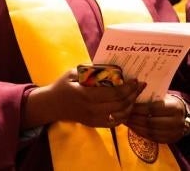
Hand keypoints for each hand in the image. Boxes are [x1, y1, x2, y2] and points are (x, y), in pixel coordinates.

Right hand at [23, 69, 142, 128]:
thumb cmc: (62, 86)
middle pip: (120, 104)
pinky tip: (127, 106)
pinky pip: (116, 122)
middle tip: (140, 86)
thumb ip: (91, 71)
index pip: (113, 93)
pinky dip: (125, 115)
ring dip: (131, 105)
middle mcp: (92, 109)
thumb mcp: (73, 73)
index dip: (127, 87)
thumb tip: (111, 68)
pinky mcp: (96, 124)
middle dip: (133, 94)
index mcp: (86, 94)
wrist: (52, 105)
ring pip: (121, 114)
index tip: (135, 80)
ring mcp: (94, 119)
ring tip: (136, 95)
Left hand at [127, 95, 187, 143]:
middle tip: (123, 115)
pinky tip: (132, 127)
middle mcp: (176, 121)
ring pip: (151, 131)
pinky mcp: (170, 140)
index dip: (138, 108)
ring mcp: (174, 133)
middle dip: (134, 118)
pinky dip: (140, 133)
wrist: (181, 116)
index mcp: (174, 107)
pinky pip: (152, 138)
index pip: (152, 108)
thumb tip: (128, 96)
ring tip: (125, 121)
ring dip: (135, 127)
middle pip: (151, 122)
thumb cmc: (166, 103)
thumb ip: (148, 98)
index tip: (126, 106)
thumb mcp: (160, 97)